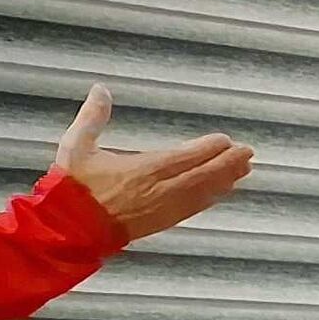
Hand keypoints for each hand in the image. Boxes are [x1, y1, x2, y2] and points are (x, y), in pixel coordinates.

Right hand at [51, 84, 253, 241]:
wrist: (70, 230)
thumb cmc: (72, 188)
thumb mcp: (76, 146)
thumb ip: (92, 117)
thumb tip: (101, 89)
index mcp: (140, 171)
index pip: (182, 158)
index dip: (207, 150)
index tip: (225, 140)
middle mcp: (157, 192)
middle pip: (201, 176)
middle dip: (227, 164)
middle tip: (249, 153)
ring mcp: (161, 209)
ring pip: (201, 194)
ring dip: (225, 180)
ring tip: (245, 169)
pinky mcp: (160, 223)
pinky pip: (192, 209)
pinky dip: (211, 198)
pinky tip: (222, 191)